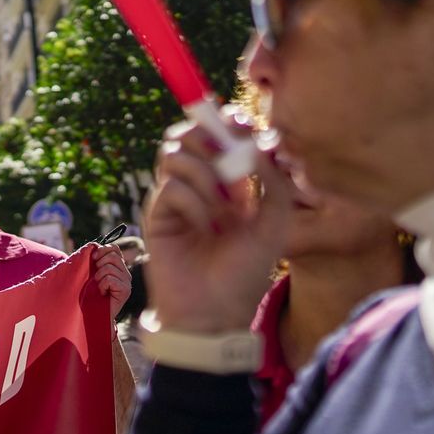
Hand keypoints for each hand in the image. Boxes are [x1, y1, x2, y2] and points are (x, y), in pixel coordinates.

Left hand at [89, 243, 131, 314]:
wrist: (96, 313)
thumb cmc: (92, 293)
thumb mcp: (92, 273)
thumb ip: (95, 260)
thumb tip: (93, 246)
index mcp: (119, 267)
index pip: (114, 248)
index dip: (102, 250)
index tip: (93, 258)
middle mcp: (126, 273)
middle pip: (112, 256)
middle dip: (99, 265)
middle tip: (96, 277)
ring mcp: (127, 282)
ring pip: (109, 268)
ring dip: (99, 277)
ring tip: (99, 287)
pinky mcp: (125, 290)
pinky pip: (110, 279)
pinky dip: (102, 285)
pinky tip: (103, 292)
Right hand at [143, 113, 289, 333]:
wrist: (214, 312)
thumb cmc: (244, 273)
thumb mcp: (275, 225)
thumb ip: (275, 183)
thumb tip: (258, 146)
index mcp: (228, 182)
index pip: (219, 133)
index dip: (227, 121)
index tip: (242, 126)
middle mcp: (199, 184)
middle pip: (188, 133)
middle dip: (209, 139)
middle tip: (230, 165)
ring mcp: (175, 197)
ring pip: (174, 153)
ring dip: (204, 175)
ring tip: (221, 207)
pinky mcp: (157, 213)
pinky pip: (171, 186)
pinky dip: (194, 203)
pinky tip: (205, 228)